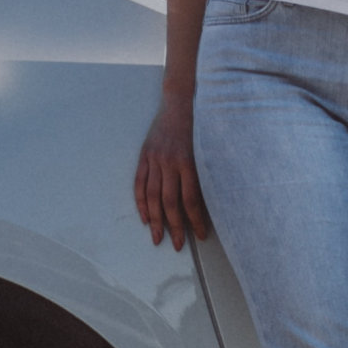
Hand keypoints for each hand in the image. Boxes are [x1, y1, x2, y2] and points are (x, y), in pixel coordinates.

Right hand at [133, 95, 208, 249]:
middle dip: (174, 227)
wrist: (180, 102)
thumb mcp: (208, 150)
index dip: (195, 220)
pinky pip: (140, 183)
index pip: (191, 200)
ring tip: (157, 238)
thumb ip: (205, 175)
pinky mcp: (145, 155)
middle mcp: (169, 162)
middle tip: (178, 246)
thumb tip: (207, 205)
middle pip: (170, 202)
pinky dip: (141, 202)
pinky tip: (144, 216)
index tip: (200, 236)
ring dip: (155, 220)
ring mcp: (154, 159)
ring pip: (153, 196)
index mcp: (189, 162)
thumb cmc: (200, 127)